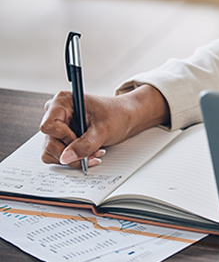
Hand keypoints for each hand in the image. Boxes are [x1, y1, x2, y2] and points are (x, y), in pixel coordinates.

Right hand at [40, 85, 169, 167]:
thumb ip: (84, 145)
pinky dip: (73, 158)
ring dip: (73, 158)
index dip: (63, 137)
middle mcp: (56, 113)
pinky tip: (90, 154)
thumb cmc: (117, 115)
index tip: (79, 139)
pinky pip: (59, 155)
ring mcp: (58, 127)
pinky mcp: (62, 137)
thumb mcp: (103, 130)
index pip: (48, 126)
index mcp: (63, 102)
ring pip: (52, 152)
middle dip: (71, 153)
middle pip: (49, 142)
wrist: (126, 117)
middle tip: (92, 154)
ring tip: (94, 153)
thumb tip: (65, 158)